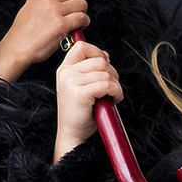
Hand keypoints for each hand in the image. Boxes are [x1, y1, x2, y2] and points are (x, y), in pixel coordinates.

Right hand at [0, 0, 89, 81]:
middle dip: (80, 1)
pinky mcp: (61, 25)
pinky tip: (78, 28)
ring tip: (78, 22)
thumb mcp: (26, 7)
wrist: (17, 48)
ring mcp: (55, 12)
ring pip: (81, 4)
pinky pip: (81, 18)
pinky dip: (84, 23)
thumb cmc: (22, 32)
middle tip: (77, 11)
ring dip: (83, 13)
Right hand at [53, 41, 121, 162]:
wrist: (73, 135)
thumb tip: (105, 55)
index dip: (97, 52)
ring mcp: (72, 82)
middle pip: (99, 60)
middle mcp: (66, 73)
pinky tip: (114, 99)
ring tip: (113, 96)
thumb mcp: (82, 86)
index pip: (82, 46)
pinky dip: (116, 91)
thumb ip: (91, 70)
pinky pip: (106, 84)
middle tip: (113, 88)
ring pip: (105, 73)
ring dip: (116, 85)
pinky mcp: (80, 93)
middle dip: (112, 73)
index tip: (105, 66)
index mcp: (65, 69)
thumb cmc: (80, 113)